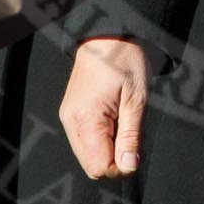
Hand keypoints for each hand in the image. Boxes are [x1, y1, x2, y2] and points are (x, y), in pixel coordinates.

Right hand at [61, 36, 149, 177]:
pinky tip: (112, 119)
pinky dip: (100, 139)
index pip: (99, 166)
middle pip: (91, 165)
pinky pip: (84, 141)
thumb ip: (131, 136)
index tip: (135, 149)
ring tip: (121, 122)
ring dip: (107, 148)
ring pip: (87, 155)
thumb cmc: (125, 62)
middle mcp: (71, 121)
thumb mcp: (136, 99)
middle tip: (130, 133)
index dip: (121, 166)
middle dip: (114, 159)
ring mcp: (68, 118)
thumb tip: (128, 167)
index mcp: (86, 119)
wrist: (108, 36)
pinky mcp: (70, 113)